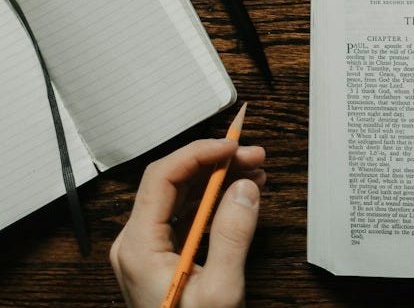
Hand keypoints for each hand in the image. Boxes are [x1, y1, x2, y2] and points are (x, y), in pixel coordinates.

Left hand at [110, 139, 266, 307]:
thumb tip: (244, 188)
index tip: (233, 146)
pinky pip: (185, 216)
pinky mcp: (161, 258)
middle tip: (254, 155)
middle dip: (215, 163)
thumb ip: (233, 235)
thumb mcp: (220, 290)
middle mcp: (135, 243)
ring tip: (255, 170)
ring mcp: (146, 250)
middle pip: (171, 182)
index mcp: (138, 246)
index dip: (199, 154)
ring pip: (180, 196)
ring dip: (217, 179)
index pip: (162, 178)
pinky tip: (241, 194)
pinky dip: (214, 201)